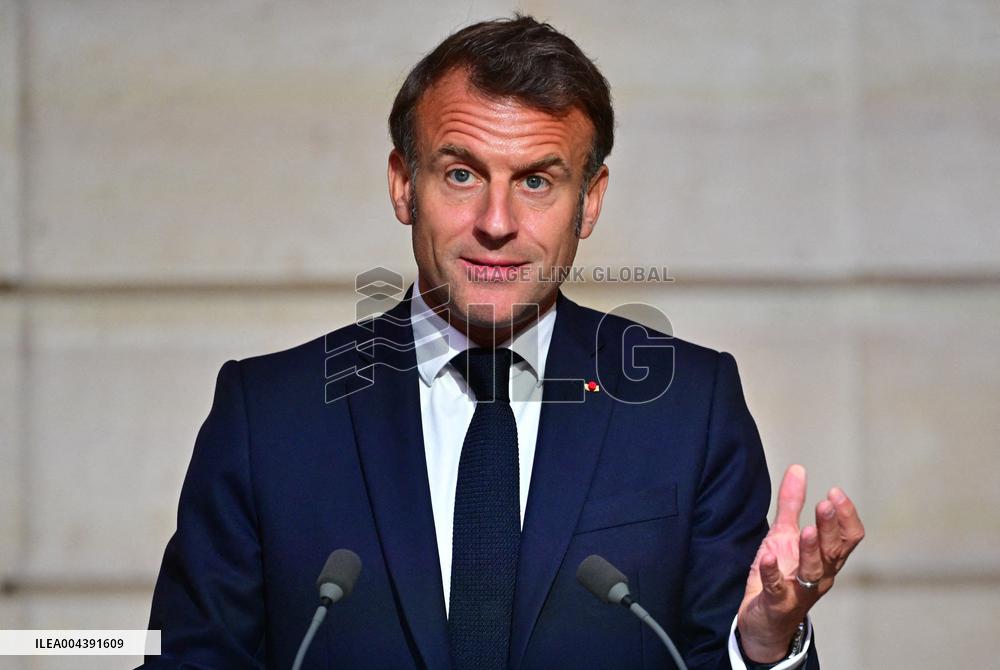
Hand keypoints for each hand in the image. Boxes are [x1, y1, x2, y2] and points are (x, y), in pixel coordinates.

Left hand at [736, 464, 864, 662]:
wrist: (763, 621)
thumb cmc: (780, 575)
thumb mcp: (783, 535)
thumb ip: (791, 503)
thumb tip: (798, 469)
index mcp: (826, 559)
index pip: (849, 538)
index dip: (846, 516)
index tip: (836, 492)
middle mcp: (819, 576)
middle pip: (834, 551)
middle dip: (832, 527)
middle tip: (826, 503)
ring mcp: (798, 591)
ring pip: (814, 572)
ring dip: (812, 550)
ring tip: (808, 530)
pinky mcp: (776, 602)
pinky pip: (777, 588)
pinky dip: (774, 572)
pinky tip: (769, 555)